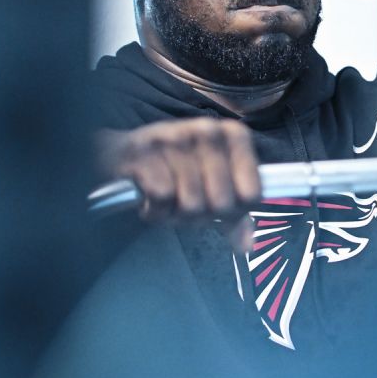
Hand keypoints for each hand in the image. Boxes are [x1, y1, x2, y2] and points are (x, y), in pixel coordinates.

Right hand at [95, 118, 260, 250]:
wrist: (124, 153)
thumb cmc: (176, 169)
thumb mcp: (212, 183)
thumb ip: (233, 213)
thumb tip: (246, 246)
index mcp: (235, 136)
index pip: (252, 194)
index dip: (233, 214)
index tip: (217, 211)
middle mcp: (209, 131)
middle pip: (222, 203)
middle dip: (201, 217)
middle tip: (185, 208)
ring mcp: (176, 138)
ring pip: (192, 203)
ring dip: (175, 215)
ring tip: (167, 202)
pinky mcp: (145, 151)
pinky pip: (162, 198)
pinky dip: (155, 211)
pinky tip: (149, 201)